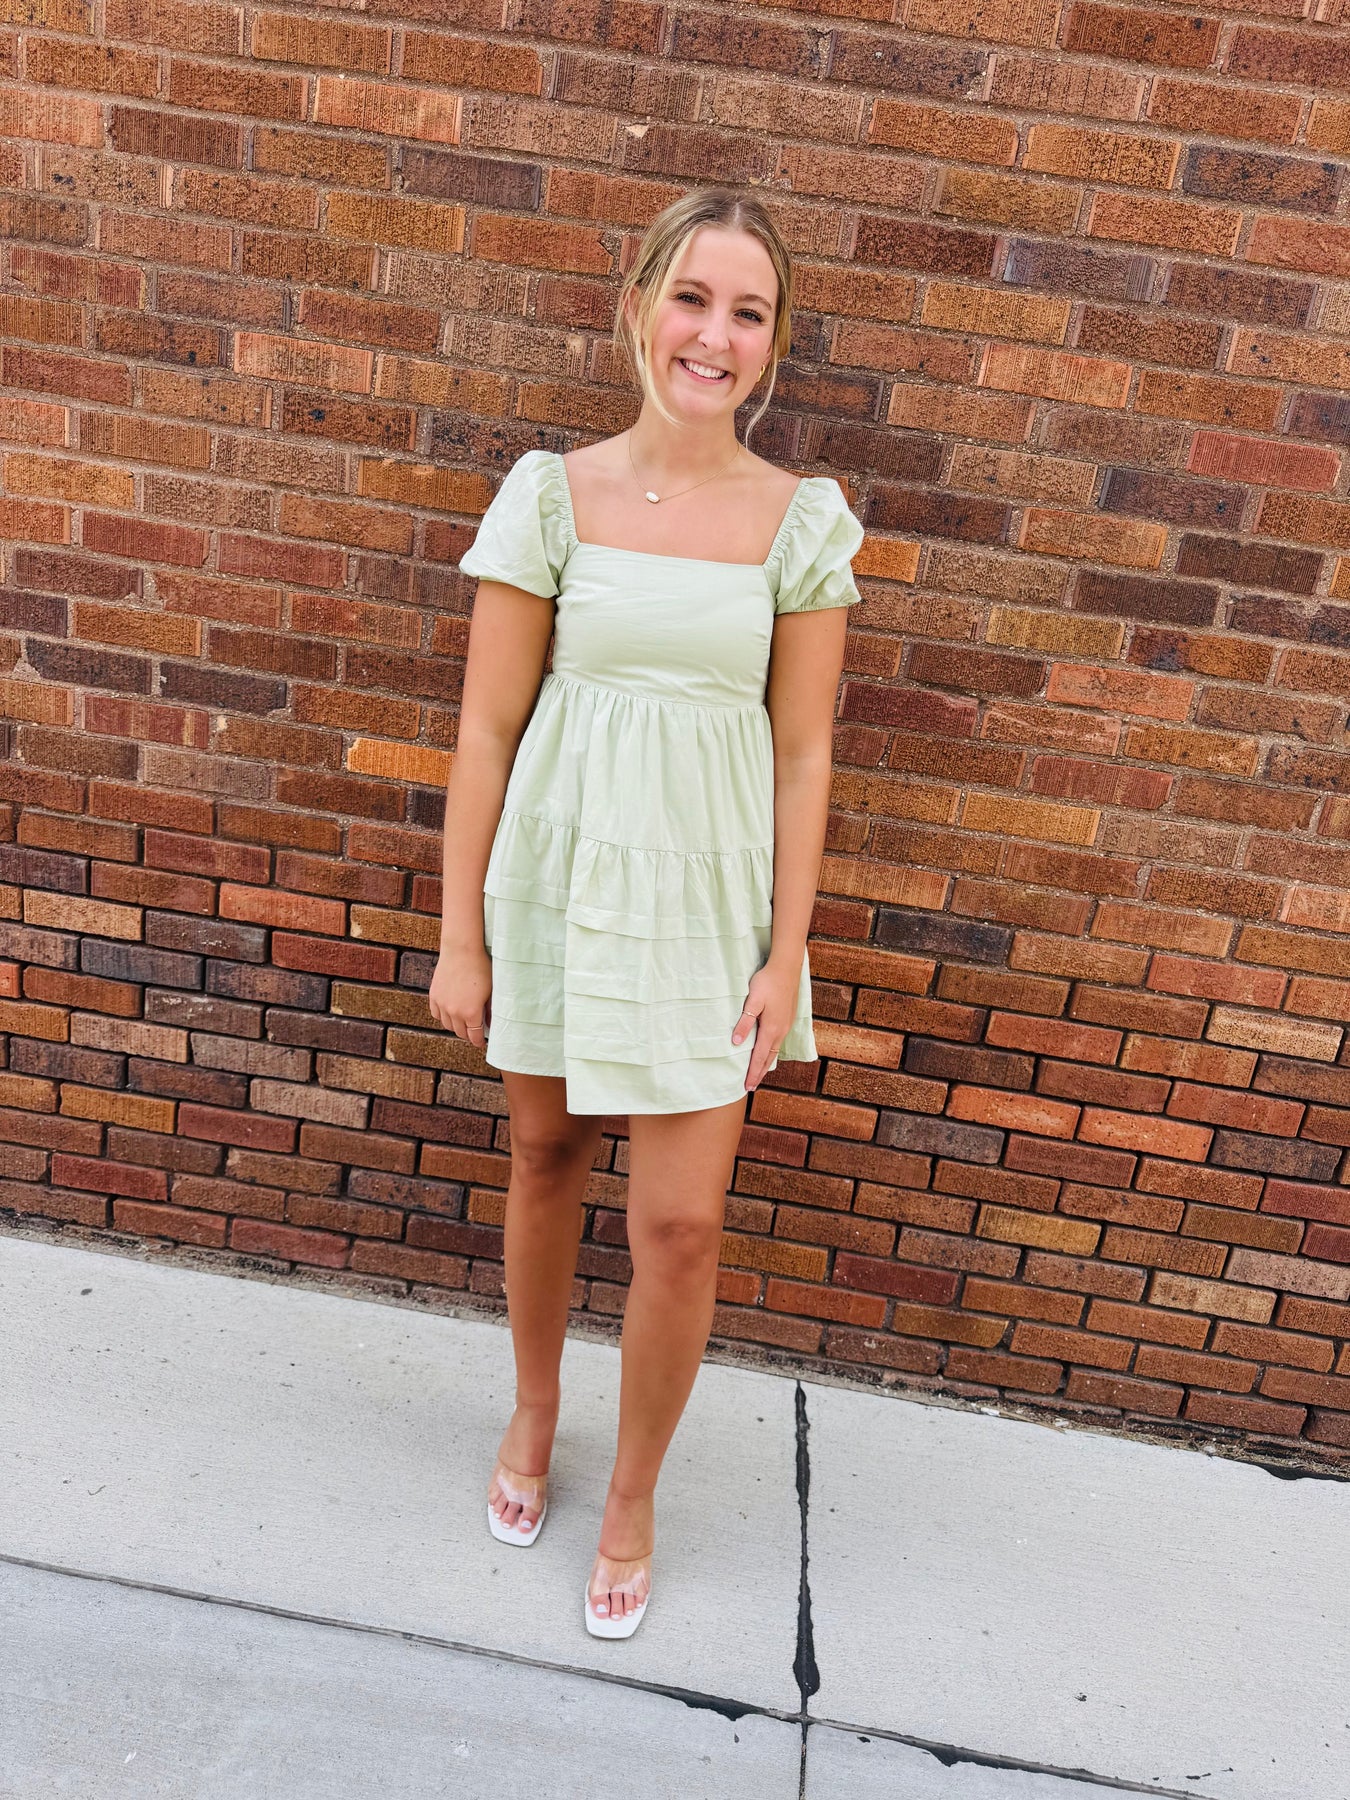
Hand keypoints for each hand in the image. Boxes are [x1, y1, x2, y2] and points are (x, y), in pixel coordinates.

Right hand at [428, 946, 491, 1047]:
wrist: (462, 949)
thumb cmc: (481, 968)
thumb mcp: (491, 991)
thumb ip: (490, 1011)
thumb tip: (489, 1024)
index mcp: (471, 1013)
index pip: (474, 1036)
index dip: (479, 1041)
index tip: (481, 1042)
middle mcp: (454, 1012)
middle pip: (460, 1033)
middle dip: (468, 1035)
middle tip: (474, 1032)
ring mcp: (442, 1004)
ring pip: (447, 1025)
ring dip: (456, 1027)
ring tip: (463, 1023)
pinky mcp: (434, 995)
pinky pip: (436, 1014)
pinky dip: (443, 1017)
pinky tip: (450, 1013)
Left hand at [732, 961, 798, 1091]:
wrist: (787, 968)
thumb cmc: (767, 982)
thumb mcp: (753, 1001)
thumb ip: (745, 1022)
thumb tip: (736, 1043)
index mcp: (771, 1029)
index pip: (759, 1057)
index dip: (752, 1073)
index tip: (747, 1086)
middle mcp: (781, 1030)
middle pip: (769, 1058)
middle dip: (759, 1073)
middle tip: (751, 1086)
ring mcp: (786, 1025)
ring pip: (774, 1050)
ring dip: (766, 1063)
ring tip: (759, 1073)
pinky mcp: (788, 1018)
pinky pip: (778, 1042)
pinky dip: (771, 1052)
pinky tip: (768, 1051)